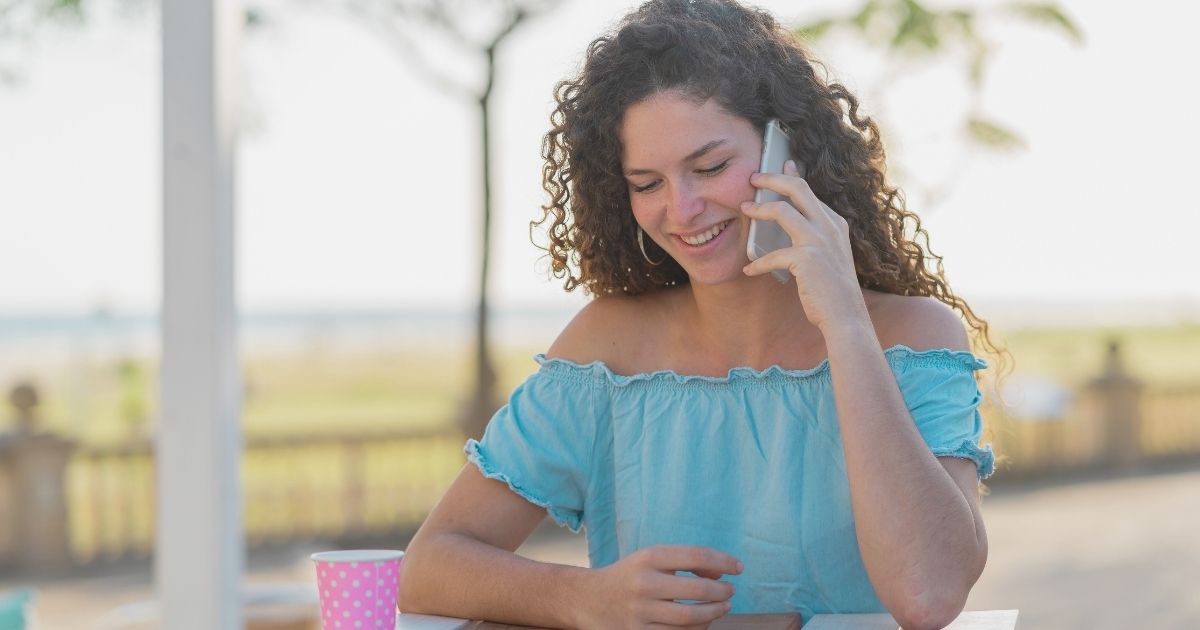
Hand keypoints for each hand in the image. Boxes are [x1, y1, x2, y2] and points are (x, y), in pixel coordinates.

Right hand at [574, 545, 741, 629]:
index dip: (724, 562)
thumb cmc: (630, 576)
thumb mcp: (650, 559)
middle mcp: (644, 582)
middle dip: (722, 591)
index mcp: (649, 557)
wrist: (588, 599)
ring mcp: (640, 611)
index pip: (697, 556)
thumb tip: (721, 573)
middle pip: (698, 590)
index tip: (738, 568)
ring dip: (714, 613)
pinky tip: (704, 623)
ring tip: (722, 607)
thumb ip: (684, 561)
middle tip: (730, 591)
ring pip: (691, 618)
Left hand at [741, 160, 867, 332]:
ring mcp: (819, 240)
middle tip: (753, 178)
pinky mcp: (807, 259)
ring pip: (783, 210)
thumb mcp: (829, 257)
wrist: (846, 317)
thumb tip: (793, 226)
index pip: (810, 191)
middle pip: (797, 188)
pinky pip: (773, 254)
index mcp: (835, 224)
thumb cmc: (833, 291)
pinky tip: (749, 270)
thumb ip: (816, 238)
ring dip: (759, 209)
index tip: (780, 166)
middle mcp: (829, 226)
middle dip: (772, 178)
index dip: (791, 177)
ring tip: (745, 209)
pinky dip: (758, 263)